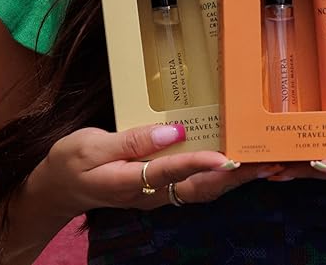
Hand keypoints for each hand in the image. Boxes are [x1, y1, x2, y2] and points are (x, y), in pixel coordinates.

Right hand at [29, 123, 283, 218]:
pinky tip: (239, 162)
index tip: (226, 157)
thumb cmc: (71, 162)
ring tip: (266, 163)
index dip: (199, 164)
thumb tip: (174, 130)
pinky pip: (196, 184)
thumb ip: (132, 139)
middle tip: (268, 162)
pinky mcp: (161, 187)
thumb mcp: (90, 146)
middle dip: (235, 177)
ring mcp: (158, 194)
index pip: (169, 172)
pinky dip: (222, 176)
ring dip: (235, 179)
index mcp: (129, 181)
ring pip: (203, 190)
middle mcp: (150, 193)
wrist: (57, 189)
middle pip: (199, 189)